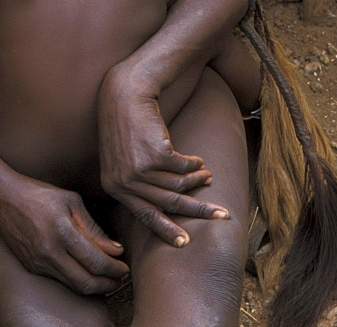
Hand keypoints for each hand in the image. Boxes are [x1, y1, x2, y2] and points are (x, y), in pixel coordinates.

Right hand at [0, 169, 129, 293]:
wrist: (2, 197)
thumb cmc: (38, 194)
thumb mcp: (71, 201)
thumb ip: (93, 228)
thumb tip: (115, 249)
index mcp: (62, 231)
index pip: (95, 261)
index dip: (114, 269)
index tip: (125, 267)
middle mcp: (49, 251)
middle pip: (86, 282)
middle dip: (108, 284)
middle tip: (121, 279)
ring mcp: (38, 262)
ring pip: (73, 285)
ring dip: (94, 287)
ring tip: (107, 279)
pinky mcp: (31, 267)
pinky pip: (60, 280)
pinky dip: (77, 280)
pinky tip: (86, 273)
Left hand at [97, 69, 228, 245]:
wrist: (125, 94)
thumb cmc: (124, 125)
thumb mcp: (121, 158)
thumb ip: (135, 183)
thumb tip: (163, 205)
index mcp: (114, 187)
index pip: (144, 215)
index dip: (166, 229)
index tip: (184, 243)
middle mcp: (125, 182)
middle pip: (168, 204)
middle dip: (198, 211)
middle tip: (221, 216)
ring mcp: (140, 170)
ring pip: (179, 185)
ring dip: (197, 180)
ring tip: (208, 176)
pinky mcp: (156, 155)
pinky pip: (183, 167)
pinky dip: (194, 164)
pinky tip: (199, 161)